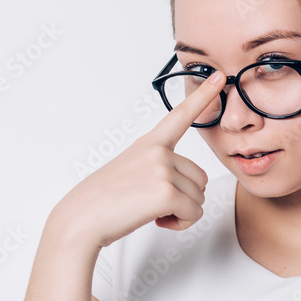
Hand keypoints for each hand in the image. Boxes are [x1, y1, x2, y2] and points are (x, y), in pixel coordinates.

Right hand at [49, 71, 225, 249]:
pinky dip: (180, 223)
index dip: (202, 96)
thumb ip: (158, 167)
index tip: (219, 77)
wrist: (81, 220)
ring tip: (151, 211)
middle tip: (154, 203)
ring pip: (198, 197)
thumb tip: (190, 184)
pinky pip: (193, 213)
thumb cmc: (104, 200)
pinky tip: (157, 220)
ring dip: (181, 212)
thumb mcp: (130, 170)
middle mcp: (158, 151)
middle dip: (184, 197)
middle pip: (200, 178)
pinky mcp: (166, 192)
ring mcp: (162, 169)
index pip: (180, 116)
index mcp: (150, 143)